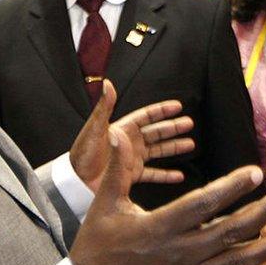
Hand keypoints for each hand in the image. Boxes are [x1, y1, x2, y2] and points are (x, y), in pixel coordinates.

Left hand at [70, 80, 195, 191]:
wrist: (75, 181)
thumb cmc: (82, 154)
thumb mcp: (94, 129)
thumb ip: (104, 107)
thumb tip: (108, 83)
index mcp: (122, 128)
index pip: (146, 116)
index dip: (161, 111)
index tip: (178, 106)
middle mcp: (129, 142)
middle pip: (156, 132)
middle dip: (172, 128)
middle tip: (189, 124)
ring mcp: (131, 159)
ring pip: (158, 151)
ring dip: (173, 148)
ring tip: (190, 145)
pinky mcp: (130, 176)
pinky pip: (152, 174)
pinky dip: (166, 175)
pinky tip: (178, 176)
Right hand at [70, 125, 265, 264]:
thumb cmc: (97, 246)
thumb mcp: (104, 205)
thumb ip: (117, 169)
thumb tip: (117, 136)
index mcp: (161, 226)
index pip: (203, 203)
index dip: (231, 187)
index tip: (255, 172)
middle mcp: (179, 253)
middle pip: (229, 230)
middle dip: (262, 213)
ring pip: (236, 263)